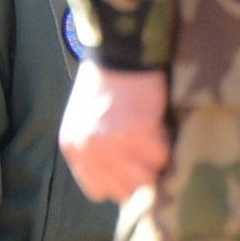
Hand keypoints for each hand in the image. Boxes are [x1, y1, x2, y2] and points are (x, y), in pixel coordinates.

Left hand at [58, 64, 172, 201]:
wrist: (120, 49)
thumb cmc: (107, 78)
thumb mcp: (87, 119)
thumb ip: (96, 149)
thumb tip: (122, 176)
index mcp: (73, 147)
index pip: (98, 191)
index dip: (120, 183)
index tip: (134, 169)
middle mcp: (89, 151)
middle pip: (123, 191)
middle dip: (141, 177)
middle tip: (151, 158)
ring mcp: (112, 145)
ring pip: (145, 180)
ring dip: (155, 163)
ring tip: (156, 140)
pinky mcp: (138, 134)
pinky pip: (161, 157)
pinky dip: (166, 144)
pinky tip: (160, 125)